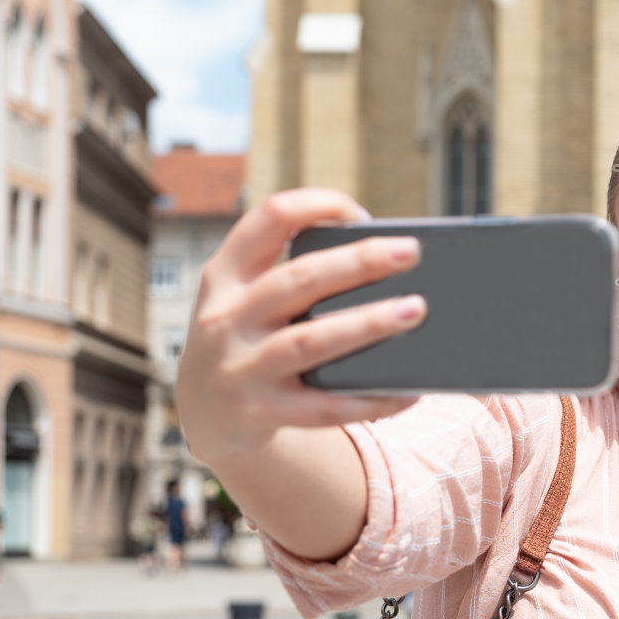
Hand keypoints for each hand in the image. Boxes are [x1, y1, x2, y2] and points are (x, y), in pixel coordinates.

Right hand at [176, 188, 426, 464]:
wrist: (203, 413)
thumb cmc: (248, 337)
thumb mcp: (246, 295)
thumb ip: (296, 274)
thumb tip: (388, 262)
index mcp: (227, 275)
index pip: (268, 219)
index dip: (317, 205)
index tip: (361, 214)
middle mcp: (228, 316)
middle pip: (300, 279)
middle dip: (359, 262)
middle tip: (411, 252)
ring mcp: (242, 367)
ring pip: (312, 341)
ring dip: (368, 324)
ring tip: (415, 310)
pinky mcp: (261, 412)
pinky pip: (324, 407)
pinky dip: (369, 400)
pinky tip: (407, 392)